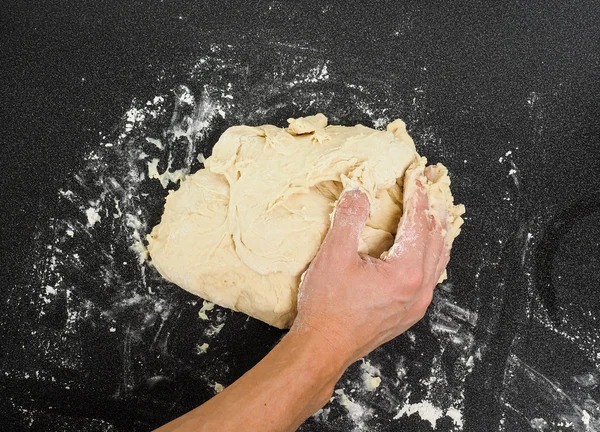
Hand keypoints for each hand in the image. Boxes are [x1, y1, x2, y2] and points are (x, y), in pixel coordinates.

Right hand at [291, 164, 449, 365]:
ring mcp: (417, 303)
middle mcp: (420, 287)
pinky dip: (432, 253)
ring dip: (438, 231)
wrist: (323, 348)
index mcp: (406, 270)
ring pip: (439, 258)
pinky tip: (426, 249)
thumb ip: (349, 219)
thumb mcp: (333, 255)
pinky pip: (431, 275)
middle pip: (437, 237)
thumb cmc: (328, 306)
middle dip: (435, 207)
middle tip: (435, 183)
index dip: (417, 193)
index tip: (417, 172)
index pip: (418, 221)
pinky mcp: (409, 313)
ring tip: (438, 210)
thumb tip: (358, 192)